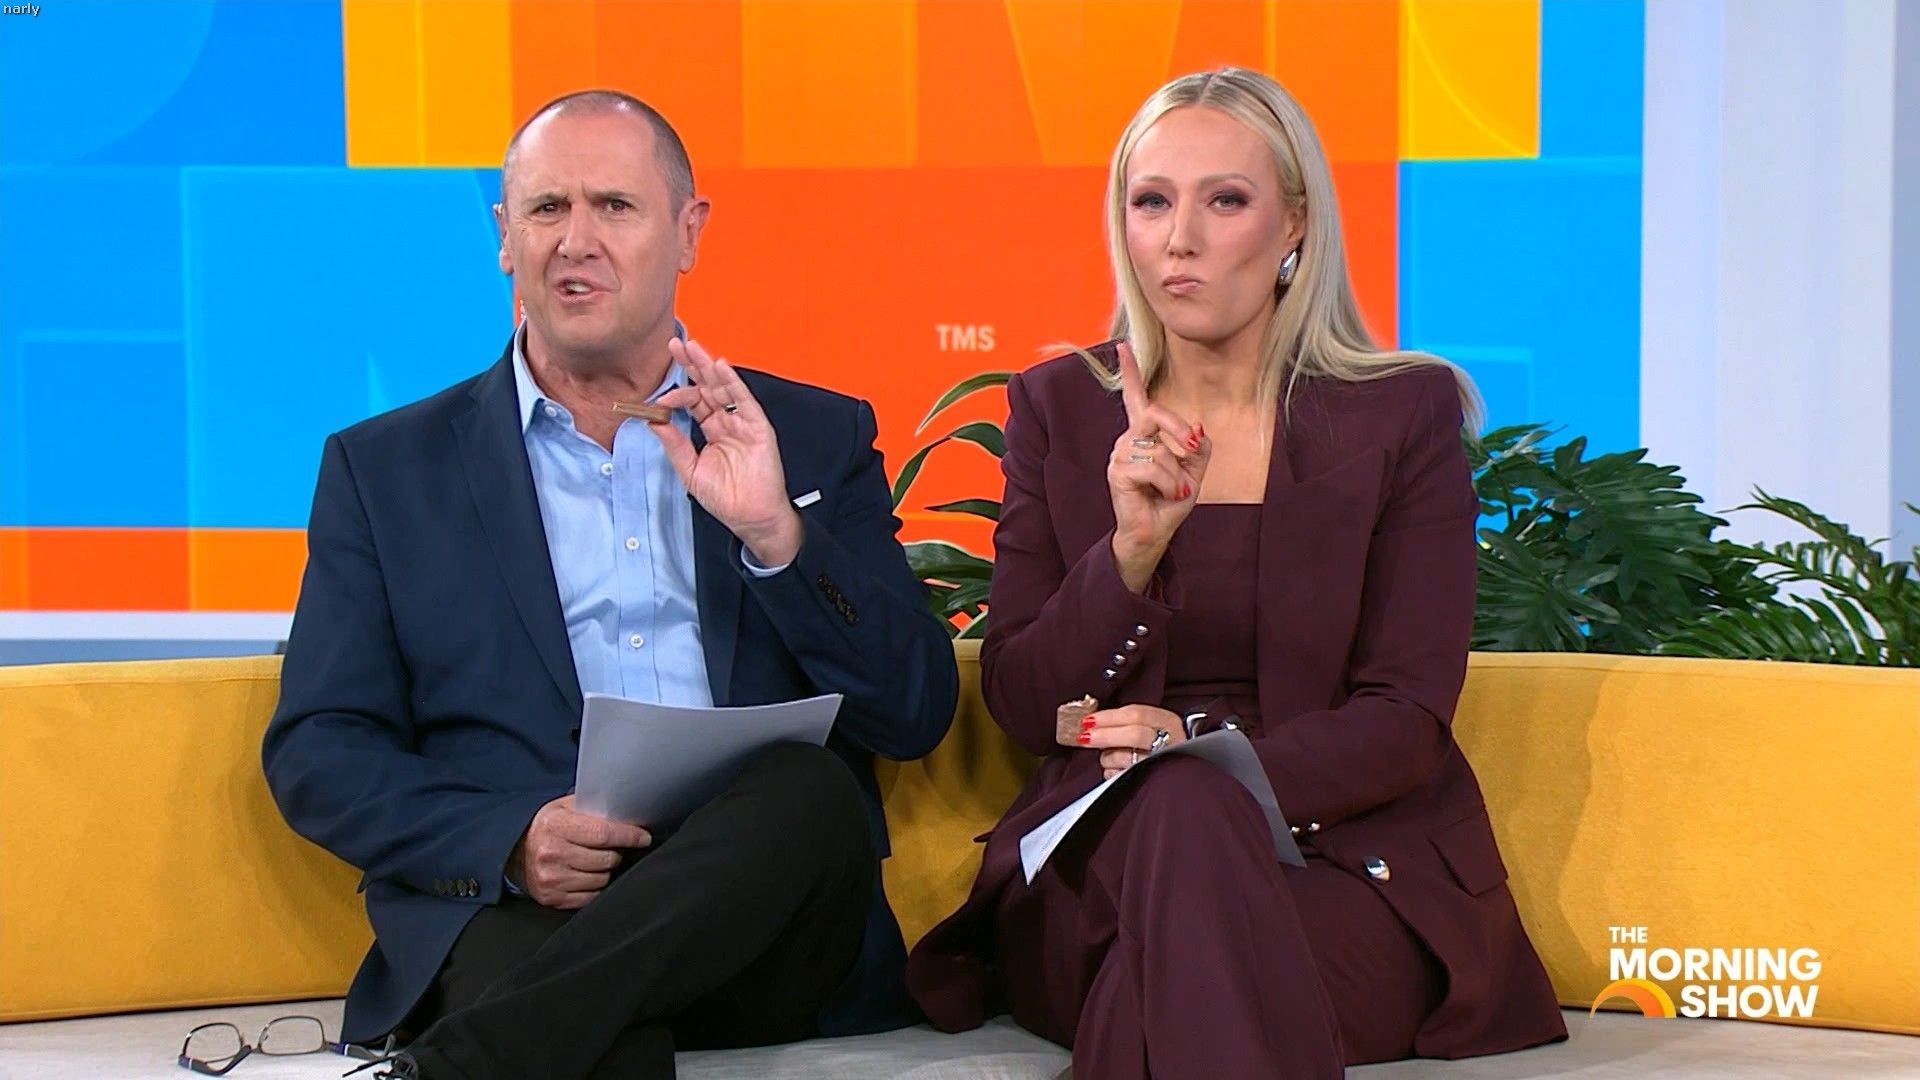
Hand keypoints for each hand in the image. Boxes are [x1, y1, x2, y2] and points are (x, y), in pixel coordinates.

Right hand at [507, 794, 652, 909]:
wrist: (515, 852)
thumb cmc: (547, 827)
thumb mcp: (564, 808)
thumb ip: (592, 808)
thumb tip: (627, 812)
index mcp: (556, 826)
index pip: (603, 834)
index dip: (629, 836)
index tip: (644, 837)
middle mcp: (552, 854)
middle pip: (606, 859)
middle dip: (617, 852)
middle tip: (611, 847)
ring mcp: (552, 879)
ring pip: (602, 879)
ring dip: (606, 870)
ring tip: (596, 860)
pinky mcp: (553, 898)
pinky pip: (591, 896)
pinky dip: (596, 886)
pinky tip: (588, 874)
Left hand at [650, 338, 803, 565]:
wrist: (749, 517)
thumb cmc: (725, 498)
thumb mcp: (690, 469)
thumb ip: (674, 444)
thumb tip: (653, 421)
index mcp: (711, 430)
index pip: (693, 402)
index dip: (676, 395)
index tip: (659, 399)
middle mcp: (727, 422)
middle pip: (707, 386)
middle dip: (692, 365)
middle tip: (675, 344)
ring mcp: (743, 423)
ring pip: (724, 388)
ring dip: (708, 367)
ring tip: (693, 347)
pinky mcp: (758, 428)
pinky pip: (744, 401)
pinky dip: (733, 383)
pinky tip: (721, 368)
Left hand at [1075, 703, 1186, 779]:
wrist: (1186, 762)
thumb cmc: (1160, 740)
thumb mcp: (1151, 723)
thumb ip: (1127, 720)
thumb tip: (1091, 721)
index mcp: (1167, 721)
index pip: (1137, 714)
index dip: (1109, 717)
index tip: (1087, 720)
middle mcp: (1171, 741)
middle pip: (1135, 735)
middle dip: (1105, 736)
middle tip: (1084, 738)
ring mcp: (1164, 763)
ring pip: (1129, 758)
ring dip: (1108, 757)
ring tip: (1106, 756)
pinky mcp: (1155, 781)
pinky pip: (1124, 777)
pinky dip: (1113, 772)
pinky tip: (1115, 769)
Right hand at [1107, 342, 1209, 591]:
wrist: (1154, 533)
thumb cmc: (1170, 500)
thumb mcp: (1194, 470)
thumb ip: (1198, 447)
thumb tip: (1197, 432)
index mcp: (1144, 434)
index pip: (1135, 397)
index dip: (1130, 371)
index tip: (1122, 346)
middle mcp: (1128, 439)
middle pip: (1154, 413)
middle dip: (1179, 429)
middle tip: (1192, 447)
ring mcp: (1119, 454)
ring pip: (1159, 450)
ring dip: (1177, 475)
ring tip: (1173, 491)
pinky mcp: (1117, 472)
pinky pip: (1153, 468)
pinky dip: (1170, 484)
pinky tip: (1165, 496)